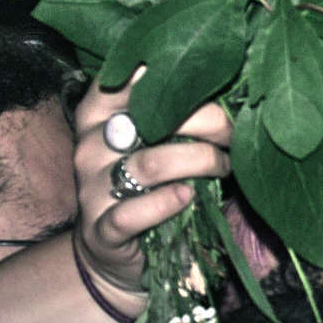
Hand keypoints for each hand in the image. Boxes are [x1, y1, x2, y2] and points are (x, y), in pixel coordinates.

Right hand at [74, 81, 233, 302]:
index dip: (160, 75)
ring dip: (199, 162)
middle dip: (203, 120)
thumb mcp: (150, 143)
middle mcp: (90, 146)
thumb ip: (172, 116)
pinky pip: (131, 214)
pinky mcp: (100, 230)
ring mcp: (91, 189)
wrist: (113, 249)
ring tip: (223, 166)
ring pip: (149, 164)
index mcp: (97, 117)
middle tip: (232, 132)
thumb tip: (228, 88)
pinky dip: (164, 204)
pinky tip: (186, 197)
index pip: (118, 82)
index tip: (202, 74)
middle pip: (147, 118)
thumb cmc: (144, 183)